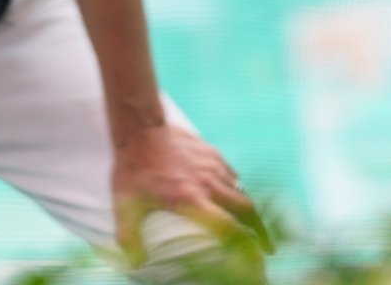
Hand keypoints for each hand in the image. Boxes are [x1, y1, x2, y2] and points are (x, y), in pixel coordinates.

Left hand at [111, 124, 259, 265]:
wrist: (139, 128)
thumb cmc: (132, 168)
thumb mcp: (124, 205)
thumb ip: (129, 236)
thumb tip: (135, 263)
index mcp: (190, 199)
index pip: (228, 226)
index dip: (245, 243)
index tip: (256, 257)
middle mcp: (207, 182)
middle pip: (246, 209)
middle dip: (259, 230)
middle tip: (266, 248)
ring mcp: (213, 165)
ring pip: (242, 192)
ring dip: (250, 211)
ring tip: (255, 228)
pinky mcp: (213, 153)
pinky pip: (233, 176)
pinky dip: (239, 191)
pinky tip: (236, 200)